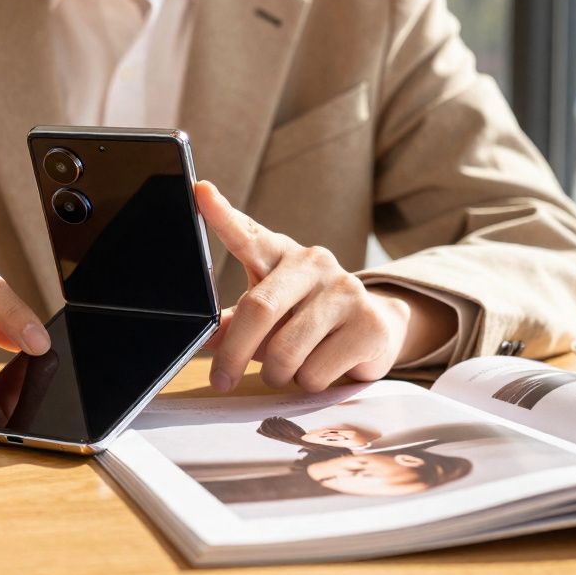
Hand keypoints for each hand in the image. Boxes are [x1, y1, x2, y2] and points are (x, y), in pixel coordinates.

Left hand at [195, 181, 452, 392]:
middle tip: (221, 379)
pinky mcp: (369, 324)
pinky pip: (316, 372)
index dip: (222, 215)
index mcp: (279, 255)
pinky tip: (323, 367)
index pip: (247, 233)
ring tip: (287, 368)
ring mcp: (345, 290)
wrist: (376, 328)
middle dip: (234, 353)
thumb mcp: (270, 313)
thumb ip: (236, 322)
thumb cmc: (307, 317)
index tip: (199, 191)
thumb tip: (205, 337)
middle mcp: (312, 263)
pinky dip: (308, 383)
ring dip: (277, 373)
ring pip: (286, 352)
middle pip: (259, 309)